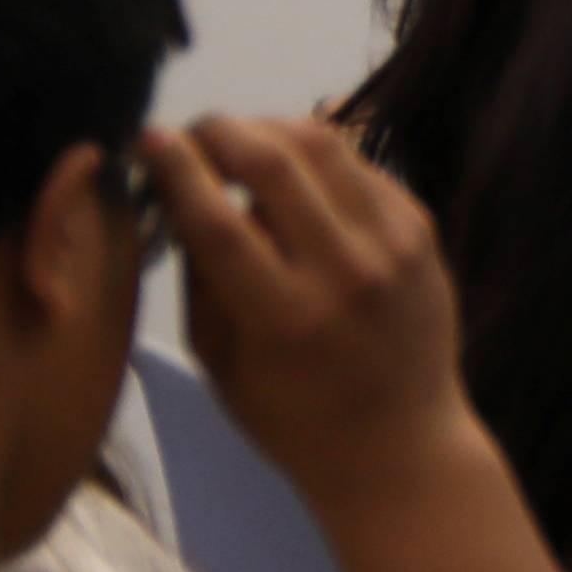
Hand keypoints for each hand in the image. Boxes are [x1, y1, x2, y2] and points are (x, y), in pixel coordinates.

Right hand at [147, 115, 491, 521]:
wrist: (400, 443)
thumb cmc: (290, 415)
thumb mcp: (220, 361)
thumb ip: (200, 277)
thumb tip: (182, 193)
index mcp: (284, 316)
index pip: (220, 221)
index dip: (178, 170)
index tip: (148, 137)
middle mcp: (346, 270)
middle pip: (276, 162)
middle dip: (222, 130)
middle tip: (193, 131)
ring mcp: (394, 244)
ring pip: (327, 145)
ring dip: (271, 128)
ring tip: (238, 140)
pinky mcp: (423, 230)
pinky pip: (363, 165)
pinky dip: (320, 152)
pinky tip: (291, 158)